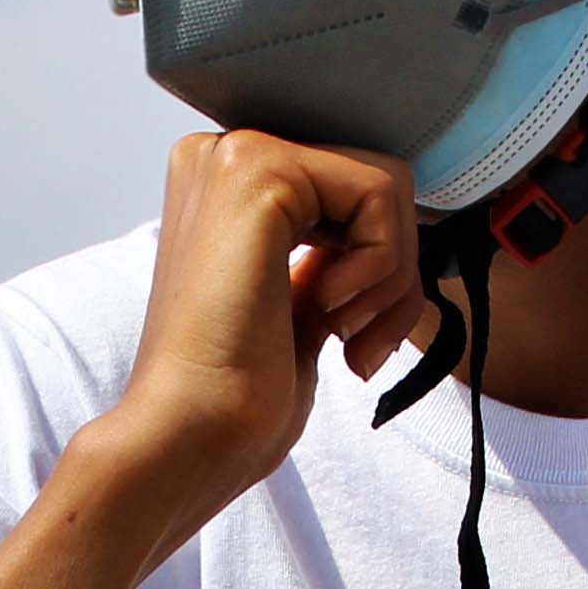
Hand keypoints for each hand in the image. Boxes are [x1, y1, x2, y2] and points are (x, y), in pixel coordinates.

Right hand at [90, 132, 424, 550]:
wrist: (190, 433)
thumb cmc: (236, 395)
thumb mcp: (300, 307)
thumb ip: (333, 258)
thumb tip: (397, 237)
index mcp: (225, 188)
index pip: (348, 192)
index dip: (379, 263)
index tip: (355, 336)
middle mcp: (222, 155)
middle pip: (373, 183)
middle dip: (395, 272)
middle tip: (361, 343)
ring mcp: (237, 156)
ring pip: (385, 185)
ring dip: (392, 276)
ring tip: (347, 335)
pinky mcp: (259, 171)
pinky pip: (378, 193)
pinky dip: (384, 264)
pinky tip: (332, 312)